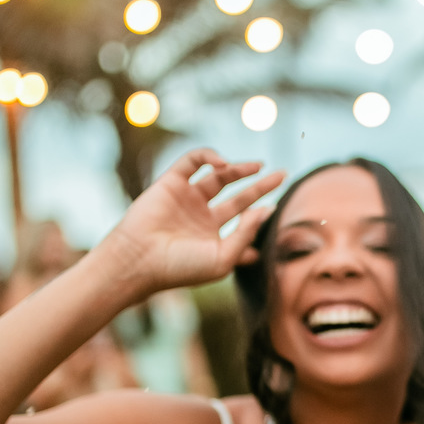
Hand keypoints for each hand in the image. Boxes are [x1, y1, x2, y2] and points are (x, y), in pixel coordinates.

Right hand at [98, 148, 284, 299]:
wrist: (140, 260)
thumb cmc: (181, 267)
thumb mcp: (223, 257)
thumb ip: (247, 234)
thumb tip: (267, 210)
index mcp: (213, 236)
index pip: (243, 220)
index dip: (261, 214)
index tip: (275, 209)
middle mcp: (201, 216)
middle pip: (237, 195)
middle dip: (260, 185)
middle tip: (282, 174)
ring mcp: (187, 198)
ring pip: (218, 176)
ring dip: (238, 168)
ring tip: (258, 166)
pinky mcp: (171, 182)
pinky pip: (193, 161)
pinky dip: (209, 156)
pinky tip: (224, 164)